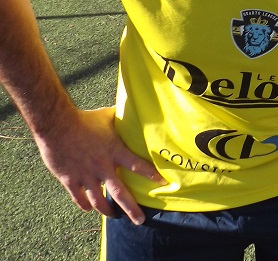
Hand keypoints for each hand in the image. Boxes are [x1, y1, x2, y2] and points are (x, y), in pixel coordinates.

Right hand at [34, 106, 165, 225]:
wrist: (58, 125)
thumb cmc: (85, 119)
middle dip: (131, 208)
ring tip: (115, 216)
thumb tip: (134, 111)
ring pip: (99, 201)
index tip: (164, 183)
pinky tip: (89, 209)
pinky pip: (79, 198)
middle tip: (140, 220)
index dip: (152, 175)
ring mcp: (86, 175)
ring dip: (108, 211)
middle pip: (120, 193)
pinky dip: (85, 205)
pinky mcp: (70, 179)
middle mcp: (102, 167)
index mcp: (115, 151)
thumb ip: (121, 121)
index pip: (138, 166)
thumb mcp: (108, 117)